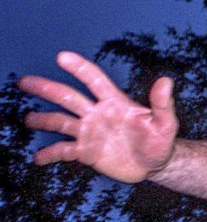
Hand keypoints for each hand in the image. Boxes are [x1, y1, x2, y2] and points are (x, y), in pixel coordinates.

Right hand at [18, 51, 177, 183]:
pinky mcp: (86, 152)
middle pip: (68, 98)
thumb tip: (166, 81)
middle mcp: (97, 114)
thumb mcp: (165, 124)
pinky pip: (64, 151)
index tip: (62, 57)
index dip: (79, 69)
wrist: (155, 164)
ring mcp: (89, 132)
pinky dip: (50, 154)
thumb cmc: (160, 141)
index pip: (95, 80)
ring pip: (60, 122)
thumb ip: (162, 104)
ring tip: (28, 119)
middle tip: (25, 82)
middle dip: (47, 89)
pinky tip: (38, 158)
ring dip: (43, 120)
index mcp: (115, 103)